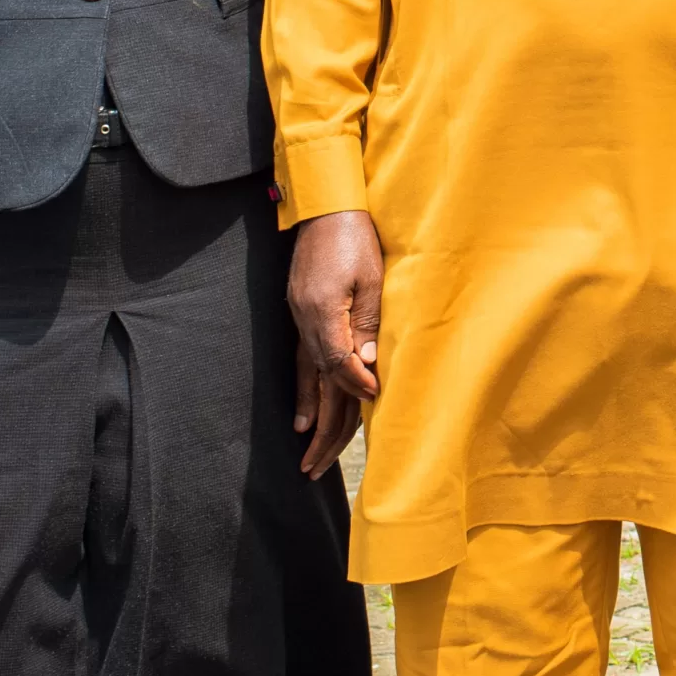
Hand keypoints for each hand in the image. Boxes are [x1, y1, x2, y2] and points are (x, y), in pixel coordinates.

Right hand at [287, 209, 382, 479]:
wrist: (327, 206)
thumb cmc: (356, 237)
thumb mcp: (371, 278)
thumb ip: (370, 323)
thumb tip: (369, 368)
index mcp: (324, 315)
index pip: (340, 368)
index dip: (357, 390)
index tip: (374, 405)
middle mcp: (307, 324)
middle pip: (319, 386)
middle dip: (322, 430)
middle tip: (315, 469)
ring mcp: (301, 321)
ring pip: (309, 380)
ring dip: (312, 417)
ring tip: (308, 455)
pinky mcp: (302, 316)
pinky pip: (303, 363)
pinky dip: (306, 391)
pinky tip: (305, 412)